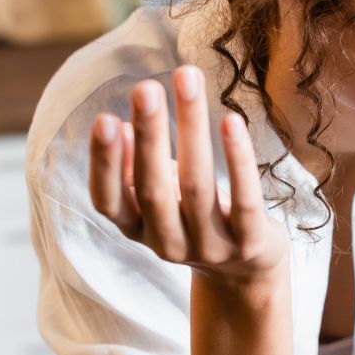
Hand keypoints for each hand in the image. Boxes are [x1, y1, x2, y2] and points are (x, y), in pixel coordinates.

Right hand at [88, 65, 289, 289]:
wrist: (246, 273)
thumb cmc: (195, 217)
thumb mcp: (161, 197)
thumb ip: (138, 169)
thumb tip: (125, 126)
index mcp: (136, 230)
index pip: (108, 200)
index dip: (105, 163)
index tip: (105, 119)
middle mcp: (167, 243)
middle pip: (153, 188)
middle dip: (150, 135)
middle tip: (146, 87)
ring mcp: (210, 247)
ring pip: (197, 185)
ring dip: (191, 129)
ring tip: (188, 82)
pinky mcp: (249, 243)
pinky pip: (245, 199)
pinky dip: (238, 158)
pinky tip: (232, 120)